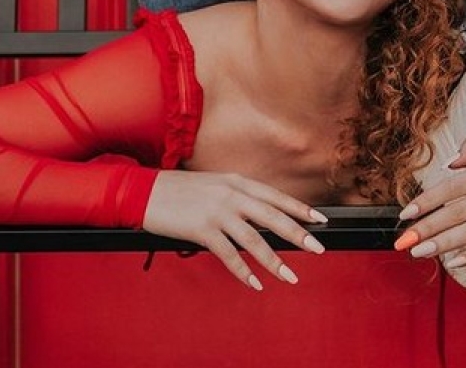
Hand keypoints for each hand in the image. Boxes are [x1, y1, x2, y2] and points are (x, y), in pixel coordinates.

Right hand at [143, 170, 326, 288]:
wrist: (146, 192)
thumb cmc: (180, 190)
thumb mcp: (214, 185)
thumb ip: (237, 196)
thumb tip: (261, 213)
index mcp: (236, 181)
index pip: (275, 196)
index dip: (299, 208)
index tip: (320, 220)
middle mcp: (231, 194)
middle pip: (272, 217)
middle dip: (298, 234)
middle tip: (318, 249)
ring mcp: (217, 212)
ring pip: (254, 239)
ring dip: (275, 261)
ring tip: (291, 277)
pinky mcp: (202, 230)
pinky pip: (229, 255)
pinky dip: (244, 272)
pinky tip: (255, 283)